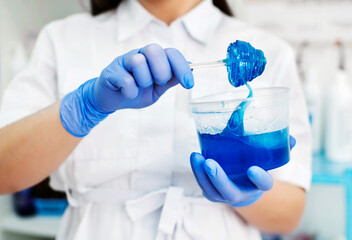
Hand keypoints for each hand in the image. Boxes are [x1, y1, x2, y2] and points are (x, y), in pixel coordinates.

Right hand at [60, 44, 192, 136]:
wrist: (112, 100)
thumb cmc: (136, 92)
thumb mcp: (157, 89)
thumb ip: (171, 80)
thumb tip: (191, 70)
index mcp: (153, 58)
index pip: (171, 53)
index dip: (182, 67)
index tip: (188, 85)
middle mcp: (139, 55)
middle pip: (154, 50)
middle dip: (162, 70)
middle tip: (159, 83)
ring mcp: (123, 61)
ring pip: (138, 61)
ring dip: (144, 80)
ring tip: (139, 88)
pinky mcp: (110, 72)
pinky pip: (125, 79)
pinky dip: (130, 91)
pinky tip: (128, 93)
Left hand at [190, 136, 295, 206]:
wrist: (242, 187)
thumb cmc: (253, 168)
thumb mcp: (264, 159)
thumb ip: (276, 147)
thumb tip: (290, 137)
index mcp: (258, 185)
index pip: (263, 184)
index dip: (259, 179)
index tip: (253, 170)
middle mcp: (240, 194)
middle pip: (228, 191)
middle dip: (218, 178)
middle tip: (211, 164)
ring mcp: (223, 195)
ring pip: (210, 188)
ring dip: (201, 173)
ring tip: (197, 157)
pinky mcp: (211, 192)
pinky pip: (202, 184)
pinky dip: (197, 171)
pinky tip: (195, 157)